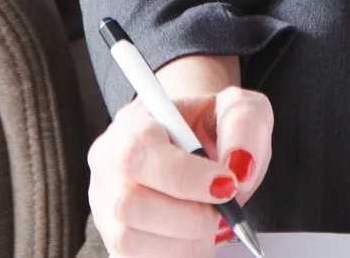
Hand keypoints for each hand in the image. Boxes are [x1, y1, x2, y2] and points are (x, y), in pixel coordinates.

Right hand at [86, 52, 273, 256]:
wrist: (198, 144)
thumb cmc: (211, 125)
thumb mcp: (236, 107)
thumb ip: (243, 126)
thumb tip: (239, 168)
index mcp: (133, 124)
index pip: (140, 153)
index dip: (184, 178)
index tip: (227, 185)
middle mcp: (109, 164)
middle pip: (129, 203)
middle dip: (190, 218)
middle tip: (223, 214)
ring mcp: (106, 205)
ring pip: (129, 240)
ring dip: (184, 243)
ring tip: (211, 227)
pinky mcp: (115, 239)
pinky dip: (176, 256)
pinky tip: (195, 240)